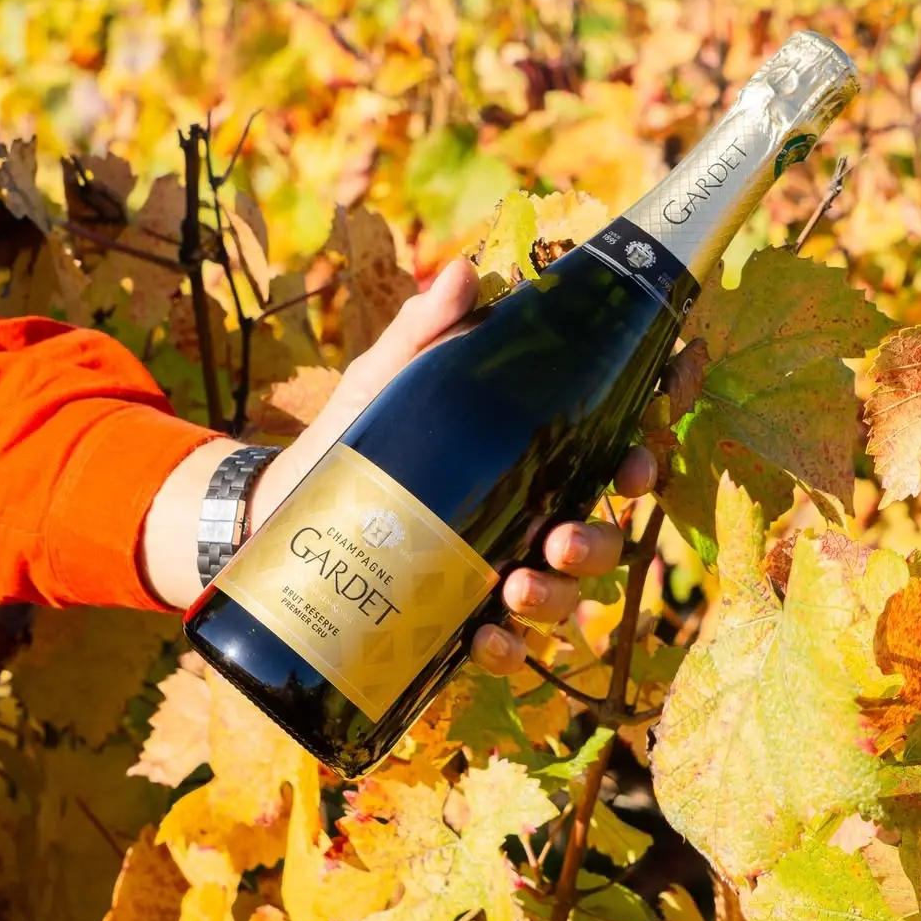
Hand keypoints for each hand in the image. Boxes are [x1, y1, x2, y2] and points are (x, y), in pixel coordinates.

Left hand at [259, 258, 656, 675]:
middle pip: (598, 537)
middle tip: (562, 538)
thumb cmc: (351, 432)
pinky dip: (506, 649)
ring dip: (558, 598)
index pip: (604, 459)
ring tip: (518, 589)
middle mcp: (523, 515)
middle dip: (597, 544)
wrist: (282, 505)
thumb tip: (462, 272)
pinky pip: (505, 645)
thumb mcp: (386, 377)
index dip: (638, 463)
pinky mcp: (455, 617)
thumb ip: (424, 329)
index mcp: (523, 455)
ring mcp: (495, 570)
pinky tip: (487, 641)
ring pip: (563, 595)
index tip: (637, 463)